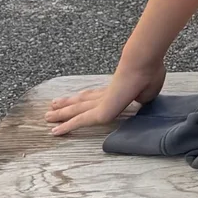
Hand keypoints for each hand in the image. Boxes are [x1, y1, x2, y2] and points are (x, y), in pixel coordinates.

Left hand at [45, 56, 165, 136]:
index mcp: (117, 90)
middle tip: (54, 106)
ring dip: (62, 112)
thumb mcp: (149, 91)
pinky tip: (55, 132)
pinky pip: (78, 121)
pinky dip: (66, 126)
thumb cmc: (149, 73)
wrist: (142, 65)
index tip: (79, 99)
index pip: (97, 96)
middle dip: (68, 104)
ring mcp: (100, 102)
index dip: (87, 98)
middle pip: (82, 101)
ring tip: (48, 115)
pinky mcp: (99, 112)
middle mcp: (104, 94)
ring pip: (75, 109)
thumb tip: (139, 101)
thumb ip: (142, 98)